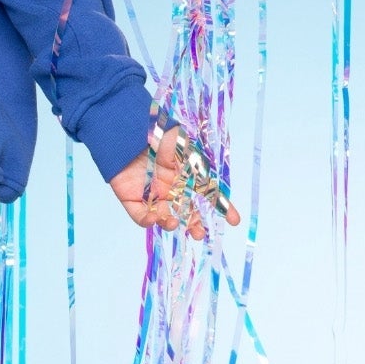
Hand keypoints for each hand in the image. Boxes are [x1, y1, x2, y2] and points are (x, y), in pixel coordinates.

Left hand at [108, 124, 241, 240]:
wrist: (130, 130)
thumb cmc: (159, 135)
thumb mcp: (186, 150)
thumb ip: (199, 168)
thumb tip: (213, 187)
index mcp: (186, 176)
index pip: (207, 195)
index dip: (221, 208)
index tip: (234, 220)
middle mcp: (170, 188)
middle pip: (185, 212)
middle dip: (193, 225)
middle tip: (198, 233)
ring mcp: (151, 194)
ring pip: (163, 217)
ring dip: (170, 224)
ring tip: (173, 224)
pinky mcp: (132, 198)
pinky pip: (139, 215)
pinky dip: (147, 221)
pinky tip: (153, 219)